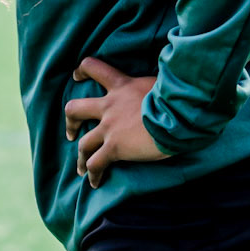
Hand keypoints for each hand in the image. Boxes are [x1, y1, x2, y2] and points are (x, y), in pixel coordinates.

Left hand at [64, 56, 166, 186]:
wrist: (178, 114)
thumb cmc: (178, 98)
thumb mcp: (163, 82)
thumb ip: (155, 86)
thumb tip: (168, 86)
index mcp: (121, 85)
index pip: (94, 68)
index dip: (82, 70)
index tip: (76, 76)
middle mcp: (110, 106)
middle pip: (75, 109)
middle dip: (71, 122)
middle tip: (72, 132)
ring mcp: (109, 128)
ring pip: (83, 143)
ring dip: (81, 156)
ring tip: (81, 168)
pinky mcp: (114, 148)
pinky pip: (96, 164)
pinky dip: (93, 174)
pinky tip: (95, 183)